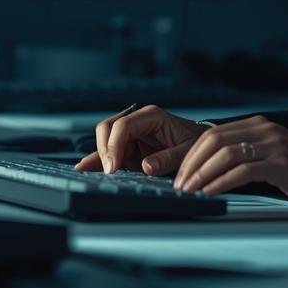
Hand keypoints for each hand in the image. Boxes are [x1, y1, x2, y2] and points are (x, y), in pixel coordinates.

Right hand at [73, 104, 203, 175]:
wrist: (201, 146)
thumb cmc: (195, 143)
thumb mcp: (187, 151)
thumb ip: (168, 158)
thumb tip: (146, 166)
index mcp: (151, 116)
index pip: (123, 125)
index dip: (114, 145)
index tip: (113, 167)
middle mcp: (138, 121)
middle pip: (108, 128)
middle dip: (104, 149)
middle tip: (108, 171)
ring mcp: (131, 134)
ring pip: (105, 139)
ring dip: (99, 155)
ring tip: (89, 171)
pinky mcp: (129, 147)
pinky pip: (109, 151)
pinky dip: (99, 160)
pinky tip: (86, 167)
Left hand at [173, 115, 287, 210]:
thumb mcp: (274, 156)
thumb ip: (248, 156)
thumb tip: (213, 171)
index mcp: (260, 126)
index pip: (213, 134)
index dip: (191, 154)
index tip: (179, 173)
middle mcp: (265, 130)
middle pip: (214, 140)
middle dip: (190, 164)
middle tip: (178, 184)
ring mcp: (274, 145)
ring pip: (225, 154)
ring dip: (201, 174)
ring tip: (189, 191)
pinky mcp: (282, 164)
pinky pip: (242, 171)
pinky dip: (220, 183)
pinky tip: (210, 193)